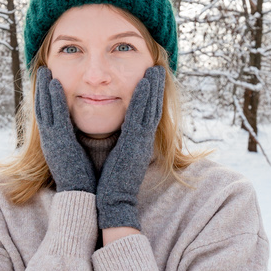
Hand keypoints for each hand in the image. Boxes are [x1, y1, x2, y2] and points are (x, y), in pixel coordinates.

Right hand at [34, 66, 96, 193]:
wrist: (80, 197)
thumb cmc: (82, 180)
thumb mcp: (75, 158)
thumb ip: (74, 145)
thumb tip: (77, 137)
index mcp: (55, 143)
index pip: (48, 116)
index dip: (45, 98)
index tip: (47, 82)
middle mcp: (50, 140)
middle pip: (42, 108)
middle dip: (41, 89)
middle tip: (42, 70)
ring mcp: (53, 140)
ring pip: (45, 108)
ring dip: (45, 88)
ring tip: (45, 70)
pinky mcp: (59, 142)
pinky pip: (56, 116)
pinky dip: (54, 100)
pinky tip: (55, 84)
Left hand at [96, 65, 165, 229]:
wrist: (113, 203)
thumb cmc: (112, 184)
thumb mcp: (119, 160)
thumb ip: (121, 146)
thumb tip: (119, 137)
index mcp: (137, 143)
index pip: (146, 115)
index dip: (151, 97)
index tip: (152, 80)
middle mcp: (143, 140)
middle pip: (152, 107)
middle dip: (156, 88)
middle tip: (158, 68)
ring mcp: (140, 141)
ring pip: (149, 108)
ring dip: (153, 87)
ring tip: (156, 68)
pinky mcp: (134, 144)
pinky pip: (139, 116)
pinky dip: (143, 99)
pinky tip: (144, 84)